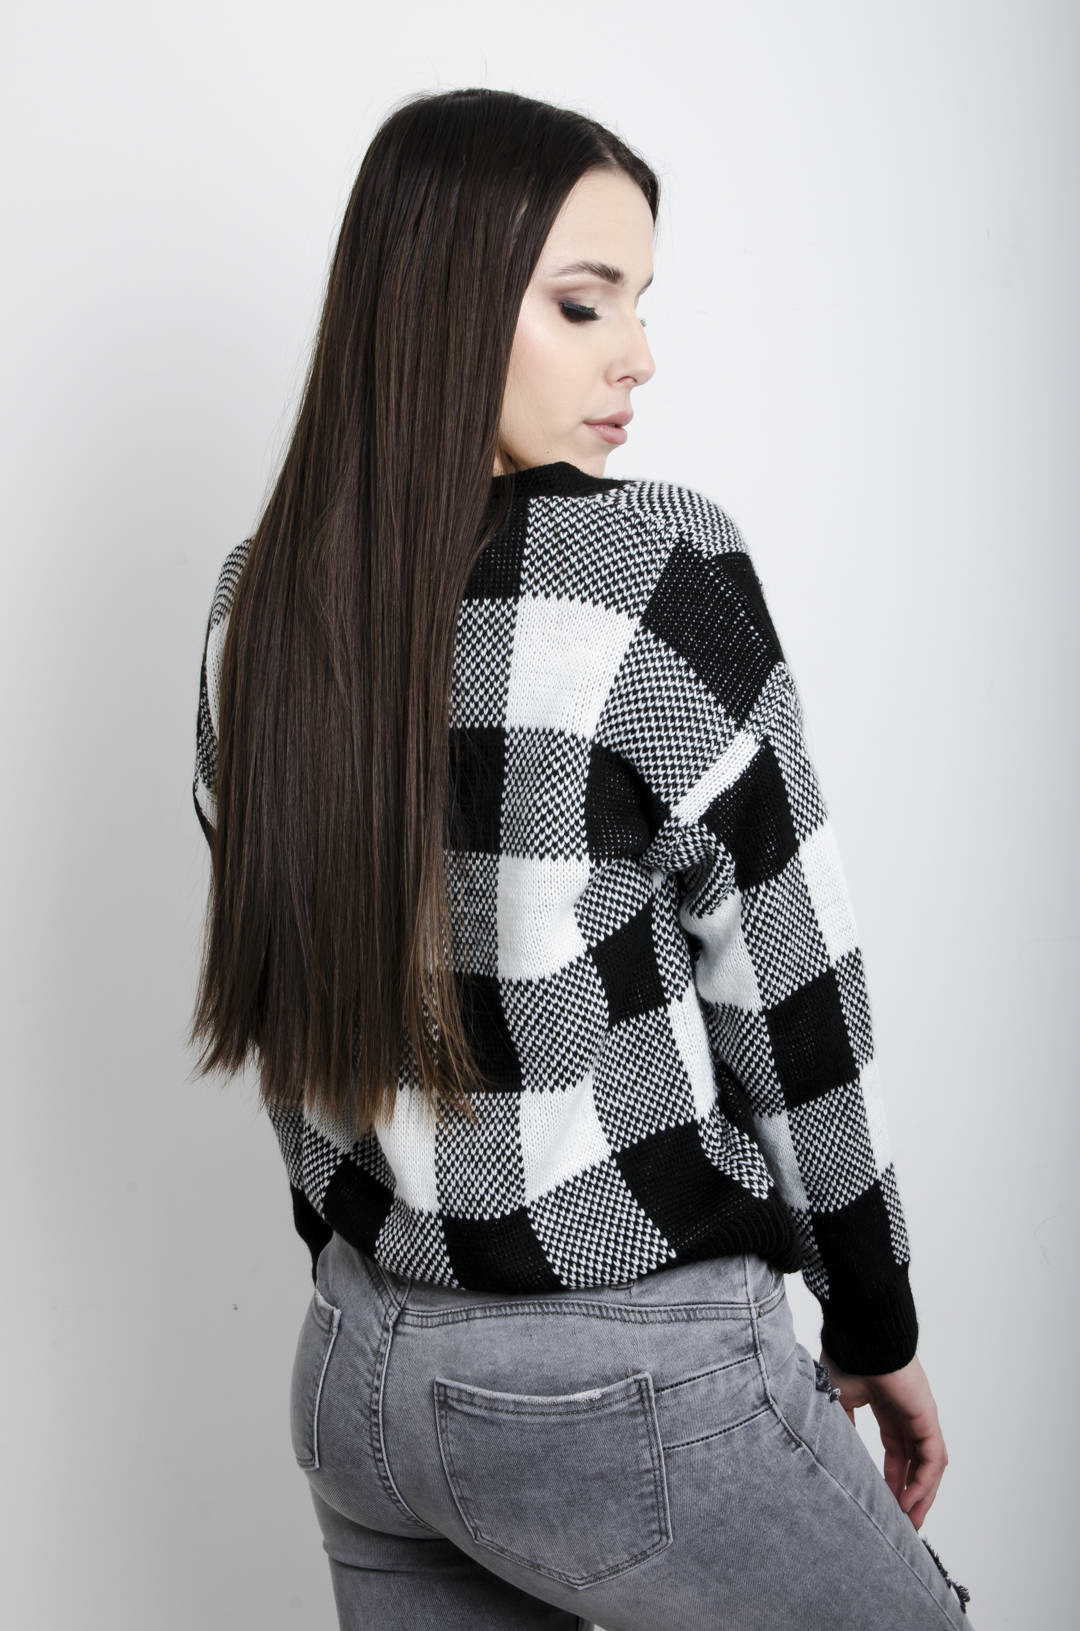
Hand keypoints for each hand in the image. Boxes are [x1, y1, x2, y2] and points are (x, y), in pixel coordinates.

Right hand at [817, 1347, 948, 1530]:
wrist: (860, 1333)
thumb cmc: (847, 1356)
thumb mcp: (837, 1398)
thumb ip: (842, 1425)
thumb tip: (838, 1453)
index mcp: (887, 1407)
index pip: (896, 1452)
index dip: (891, 1480)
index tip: (881, 1503)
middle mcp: (907, 1415)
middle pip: (915, 1463)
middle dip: (909, 1495)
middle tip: (900, 1524)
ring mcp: (920, 1416)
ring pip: (928, 1466)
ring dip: (920, 1496)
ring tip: (909, 1524)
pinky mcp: (927, 1417)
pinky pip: (932, 1459)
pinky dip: (924, 1484)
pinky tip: (909, 1503)